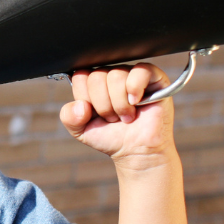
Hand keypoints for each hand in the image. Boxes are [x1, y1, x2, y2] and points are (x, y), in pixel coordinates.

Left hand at [59, 63, 176, 169]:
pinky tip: (136, 103)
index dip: (86, 98)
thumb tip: (81, 105)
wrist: (136, 152)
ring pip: (116, 75)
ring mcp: (132, 74)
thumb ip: (69, 116)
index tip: (95, 114)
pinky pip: (140, 71)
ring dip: (119, 104)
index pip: (81, 76)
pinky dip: (135, 89)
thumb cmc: (112, 137)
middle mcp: (112, 74)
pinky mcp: (154, 78)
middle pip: (97, 77)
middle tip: (113, 118)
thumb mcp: (80, 130)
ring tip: (126, 116)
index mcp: (95, 82)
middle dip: (103, 105)